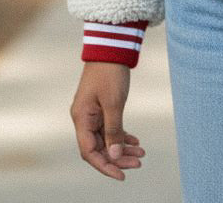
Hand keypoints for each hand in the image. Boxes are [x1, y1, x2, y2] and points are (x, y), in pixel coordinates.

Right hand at [70, 61, 145, 179]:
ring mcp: (92, 113)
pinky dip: (122, 136)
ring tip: (141, 154)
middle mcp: (84, 119)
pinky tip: (135, 142)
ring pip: (106, 139)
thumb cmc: (110, 73)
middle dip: (118, 158)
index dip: (105, 166)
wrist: (111, 48)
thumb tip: (115, 156)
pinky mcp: (101, 108)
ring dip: (122, 148)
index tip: (122, 175)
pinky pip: (110, 128)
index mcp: (81, 119)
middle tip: (138, 162)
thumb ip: (114, 131)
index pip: (89, 152)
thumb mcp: (114, 103)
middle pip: (99, 148)